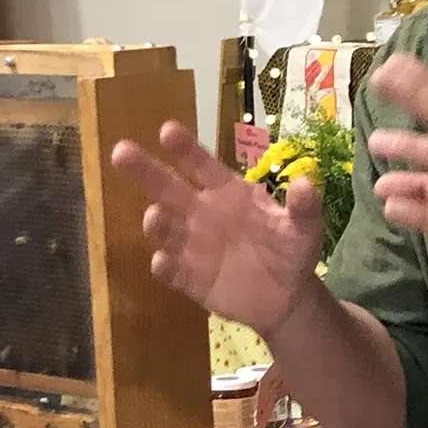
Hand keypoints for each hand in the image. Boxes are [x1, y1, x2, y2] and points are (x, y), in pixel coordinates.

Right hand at [110, 122, 323, 340]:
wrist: (286, 297)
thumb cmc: (291, 251)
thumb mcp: (305, 227)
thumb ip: (304, 207)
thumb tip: (307, 182)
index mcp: (227, 192)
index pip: (201, 165)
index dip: (185, 148)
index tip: (166, 130)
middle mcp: (201, 214)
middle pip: (167, 188)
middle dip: (145, 170)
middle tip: (120, 151)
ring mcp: (192, 246)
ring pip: (165, 229)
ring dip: (155, 223)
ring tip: (154, 216)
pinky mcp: (189, 279)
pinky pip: (170, 270)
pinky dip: (164, 266)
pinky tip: (162, 262)